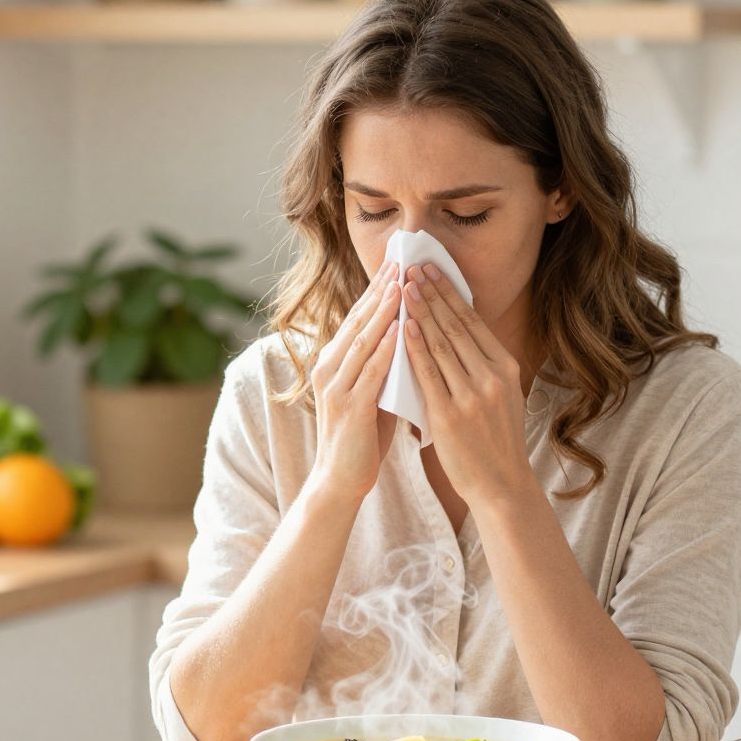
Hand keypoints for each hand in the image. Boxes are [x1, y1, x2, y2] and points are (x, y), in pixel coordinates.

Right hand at [306, 261, 400, 506]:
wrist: (341, 479)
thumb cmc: (363, 436)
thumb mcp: (373, 391)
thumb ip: (384, 364)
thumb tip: (410, 334)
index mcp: (336, 361)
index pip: (360, 316)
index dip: (379, 289)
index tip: (400, 263)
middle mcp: (330, 367)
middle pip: (359, 319)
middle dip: (382, 289)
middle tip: (403, 260)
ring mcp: (336, 386)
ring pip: (363, 339)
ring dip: (384, 311)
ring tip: (403, 284)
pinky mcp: (348, 407)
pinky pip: (370, 371)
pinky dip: (385, 349)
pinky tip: (401, 330)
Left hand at [401, 263, 534, 507]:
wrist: (500, 485)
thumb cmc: (495, 440)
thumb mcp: (502, 394)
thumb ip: (482, 365)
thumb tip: (457, 330)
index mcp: (505, 367)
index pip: (472, 321)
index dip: (450, 293)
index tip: (431, 270)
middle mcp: (492, 377)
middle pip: (456, 326)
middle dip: (432, 293)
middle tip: (411, 267)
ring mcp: (471, 396)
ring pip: (441, 344)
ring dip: (420, 311)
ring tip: (403, 287)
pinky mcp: (450, 415)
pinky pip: (428, 374)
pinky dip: (414, 347)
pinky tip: (403, 326)